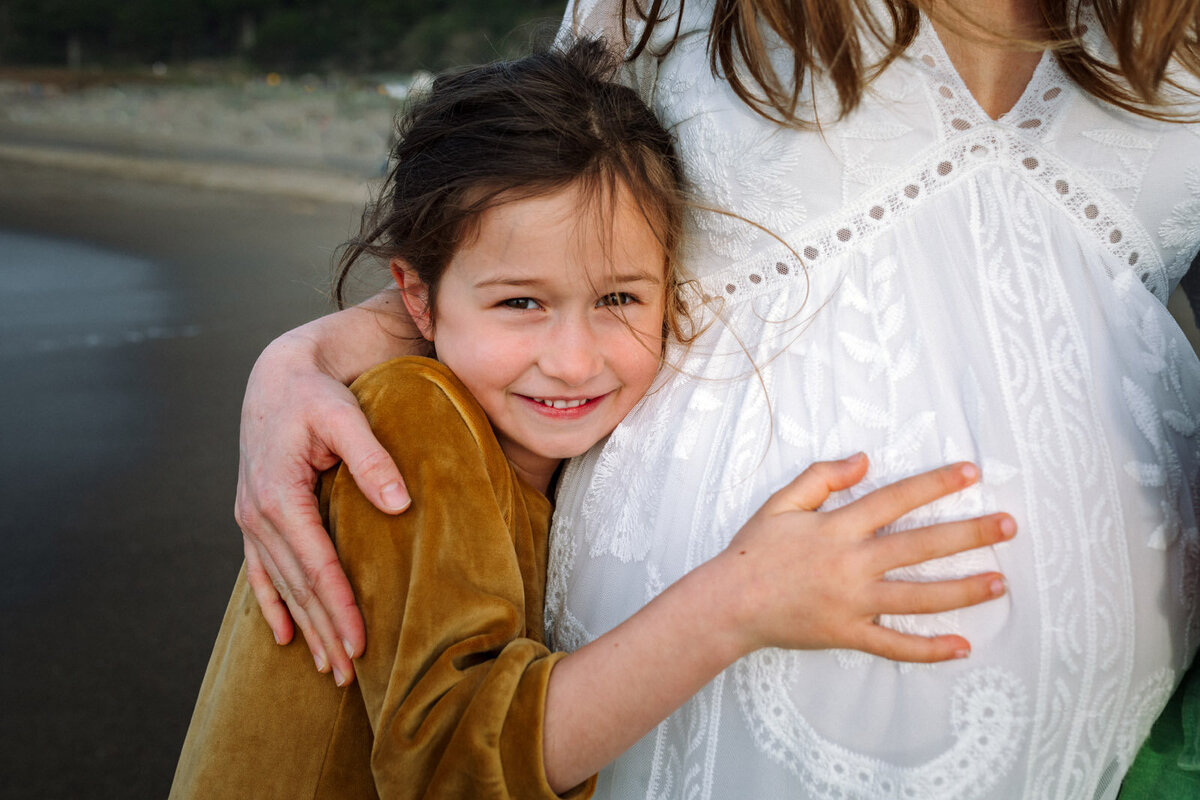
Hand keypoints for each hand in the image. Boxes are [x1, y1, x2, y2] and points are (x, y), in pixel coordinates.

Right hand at [234, 329, 410, 684]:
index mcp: (279, 496)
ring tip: (326, 667)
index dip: (339, 608)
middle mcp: (258, 514)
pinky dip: (272, 603)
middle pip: (298, 587)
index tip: (360, 644)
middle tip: (349, 676)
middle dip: (323, 632)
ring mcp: (251, 518)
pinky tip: (284, 634)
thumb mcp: (344, 414)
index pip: (316, 566)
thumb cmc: (316, 392)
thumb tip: (400, 503)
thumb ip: (371, 456)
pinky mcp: (255, 516)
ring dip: (304, 627)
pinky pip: (260, 570)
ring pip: (281, 586)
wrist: (279, 375)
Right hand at [714, 454, 1012, 661]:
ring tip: (1000, 582)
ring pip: (919, 597)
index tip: (971, 472)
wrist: (729, 604)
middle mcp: (852, 563)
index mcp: (838, 527)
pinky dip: (929, 650)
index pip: (897, 499)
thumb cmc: (753, 552)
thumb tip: (864, 459)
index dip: (935, 484)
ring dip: (963, 589)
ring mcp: (853, 602)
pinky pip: (895, 646)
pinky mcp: (849, 633)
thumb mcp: (781, 503)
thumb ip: (822, 477)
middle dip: (969, 534)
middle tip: (1008, 525)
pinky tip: (961, 647)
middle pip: (921, 546)